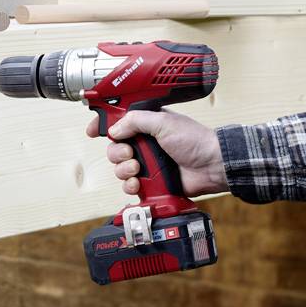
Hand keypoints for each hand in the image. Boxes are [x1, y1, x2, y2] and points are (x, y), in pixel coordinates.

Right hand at [86, 110, 227, 197]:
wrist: (212, 165)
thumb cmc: (194, 140)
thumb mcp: (163, 121)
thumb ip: (136, 121)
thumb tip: (114, 130)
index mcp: (147, 125)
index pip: (118, 123)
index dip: (103, 126)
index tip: (93, 131)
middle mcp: (145, 144)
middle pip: (114, 148)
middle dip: (117, 152)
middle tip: (130, 153)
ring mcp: (148, 164)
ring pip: (119, 168)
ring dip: (123, 169)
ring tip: (138, 169)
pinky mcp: (152, 183)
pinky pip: (129, 186)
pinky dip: (130, 186)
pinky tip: (138, 183)